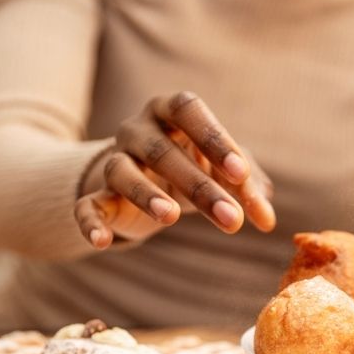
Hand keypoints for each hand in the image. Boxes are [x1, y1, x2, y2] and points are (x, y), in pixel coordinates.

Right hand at [74, 91, 275, 248]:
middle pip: (163, 151)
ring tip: (171, 217)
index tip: (241, 173)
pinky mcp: (95, 194)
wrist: (144, 179)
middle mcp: (137, 129)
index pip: (188, 111)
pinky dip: (90, 223)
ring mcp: (113, 160)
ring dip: (146, 194)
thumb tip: (268, 220)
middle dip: (199, 187)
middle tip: (231, 220)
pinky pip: (86, 206)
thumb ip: (247, 190)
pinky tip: (103, 242)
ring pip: (122, 172)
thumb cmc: (194, 165)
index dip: (214, 139)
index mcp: (171, 111)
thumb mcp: (224, 173)